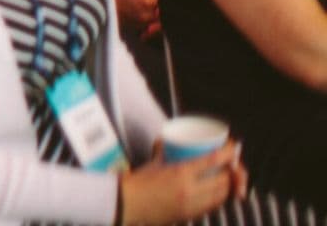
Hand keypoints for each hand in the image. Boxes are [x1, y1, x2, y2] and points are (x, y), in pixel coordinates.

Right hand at [120, 140, 244, 224]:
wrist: (126, 204)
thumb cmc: (136, 184)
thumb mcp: (153, 163)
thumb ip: (164, 152)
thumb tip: (168, 142)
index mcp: (180, 173)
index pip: (213, 160)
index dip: (228, 153)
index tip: (232, 148)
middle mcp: (190, 190)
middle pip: (224, 180)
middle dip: (232, 172)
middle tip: (231, 164)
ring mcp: (191, 205)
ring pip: (221, 195)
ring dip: (227, 186)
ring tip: (226, 179)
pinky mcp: (190, 215)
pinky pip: (212, 206)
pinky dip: (218, 198)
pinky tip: (215, 193)